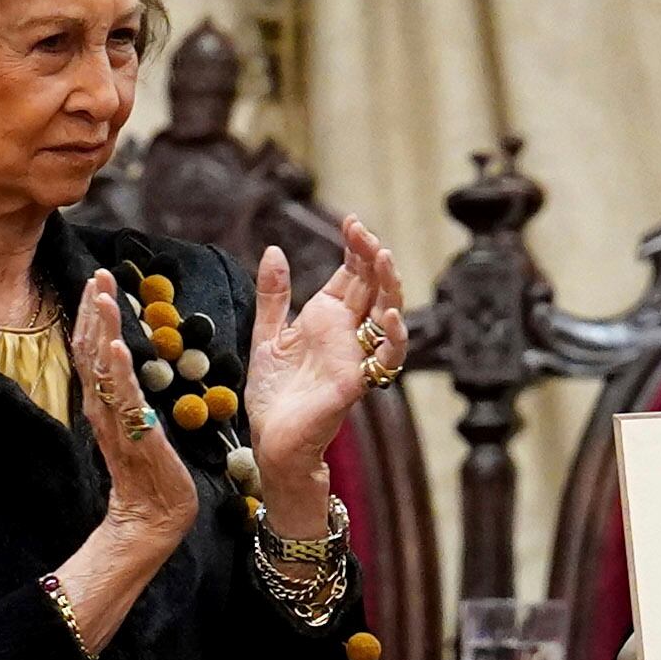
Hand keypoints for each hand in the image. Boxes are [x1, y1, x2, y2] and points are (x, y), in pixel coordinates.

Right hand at [72, 270, 198, 549]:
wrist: (154, 515)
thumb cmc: (152, 472)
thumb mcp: (139, 423)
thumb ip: (130, 397)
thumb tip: (128, 370)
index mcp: (105, 402)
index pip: (93, 348)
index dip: (94, 313)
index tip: (98, 280)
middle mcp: (103, 406)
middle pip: (90, 348)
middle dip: (94, 308)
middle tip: (97, 272)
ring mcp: (115, 419)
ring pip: (102, 366)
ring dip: (102, 326)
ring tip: (102, 294)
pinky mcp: (135, 433)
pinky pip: (123, 397)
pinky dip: (118, 369)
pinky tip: (114, 344)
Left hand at [244, 216, 409, 473]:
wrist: (272, 438)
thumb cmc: (274, 395)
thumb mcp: (266, 334)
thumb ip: (274, 295)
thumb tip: (274, 250)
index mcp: (327, 319)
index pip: (351, 275)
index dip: (355, 248)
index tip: (351, 221)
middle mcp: (348, 333)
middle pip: (372, 286)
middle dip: (371, 256)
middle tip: (363, 231)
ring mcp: (357, 355)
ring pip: (388, 313)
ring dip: (390, 286)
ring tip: (382, 257)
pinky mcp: (358, 380)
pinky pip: (388, 355)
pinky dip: (393, 335)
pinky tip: (386, 314)